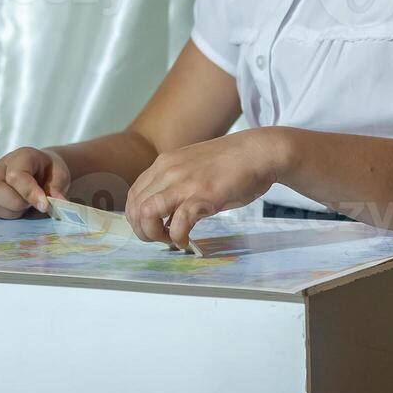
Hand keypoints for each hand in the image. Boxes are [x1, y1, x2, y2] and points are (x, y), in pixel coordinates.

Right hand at [0, 147, 71, 218]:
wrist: (38, 172)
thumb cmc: (48, 173)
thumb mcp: (59, 175)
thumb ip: (57, 188)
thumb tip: (57, 203)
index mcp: (19, 157)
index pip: (16, 176)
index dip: (30, 193)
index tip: (44, 206)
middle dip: (17, 203)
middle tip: (30, 204)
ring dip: (12, 211)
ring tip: (23, 204)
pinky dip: (4, 215)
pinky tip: (13, 208)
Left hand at [124, 129, 284, 250]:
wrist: (258, 152)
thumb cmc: (231, 163)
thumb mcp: (193, 166)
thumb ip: (176, 182)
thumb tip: (166, 209)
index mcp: (164, 164)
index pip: (133, 195)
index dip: (137, 218)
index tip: (153, 227)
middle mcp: (169, 171)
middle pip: (135, 207)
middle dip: (142, 230)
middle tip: (160, 238)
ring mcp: (185, 183)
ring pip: (147, 213)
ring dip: (153, 234)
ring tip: (170, 240)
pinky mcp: (203, 196)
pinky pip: (178, 223)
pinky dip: (178, 237)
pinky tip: (187, 240)